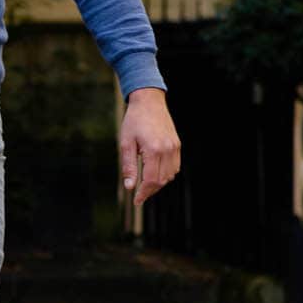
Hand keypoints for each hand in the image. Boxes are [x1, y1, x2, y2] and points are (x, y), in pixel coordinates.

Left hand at [119, 88, 180, 205]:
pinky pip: (175, 166)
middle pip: (161, 180)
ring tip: (146, 185)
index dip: (143, 193)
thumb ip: (128, 166)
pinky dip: (166, 174)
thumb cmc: (133, 121)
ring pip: (170, 175)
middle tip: (139, 195)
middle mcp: (167, 150)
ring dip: (158, 183)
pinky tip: (155, 174)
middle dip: (150, 191)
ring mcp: (174, 147)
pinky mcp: (177, 145)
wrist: (149, 102)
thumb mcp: (125, 143)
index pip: (150, 180)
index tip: (136, 200)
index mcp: (153, 150)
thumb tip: (129, 186)